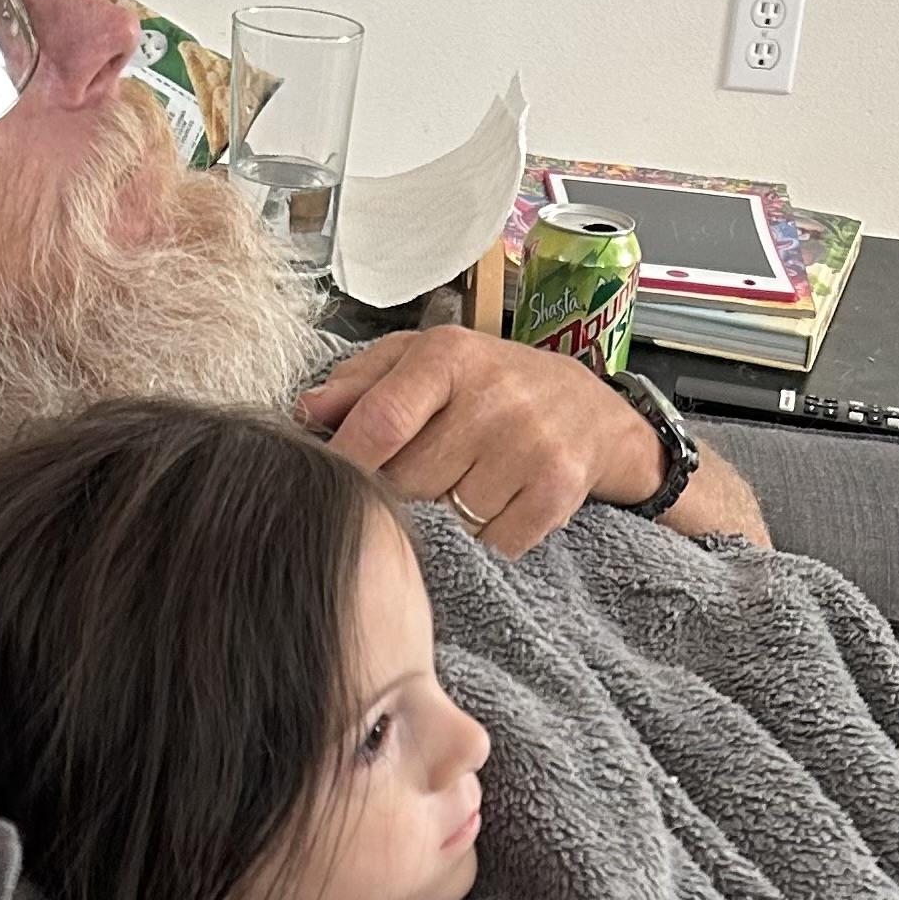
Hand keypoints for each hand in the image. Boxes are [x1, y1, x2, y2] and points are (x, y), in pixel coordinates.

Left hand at [297, 330, 661, 554]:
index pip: (382, 420)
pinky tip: (495, 507)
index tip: (328, 483)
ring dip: (446, 515)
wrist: (592, 412)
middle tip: (422, 474)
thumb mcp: (426, 361)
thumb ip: (362, 382)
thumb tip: (306, 410)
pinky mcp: (556, 491)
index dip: (348, 460)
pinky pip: (492, 543)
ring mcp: (528, 446)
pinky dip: (486, 538)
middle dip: (402, 488)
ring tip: (465, 484)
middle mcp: (493, 396)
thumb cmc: (492, 384)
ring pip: (447, 517)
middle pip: (407, 479)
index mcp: (449, 356)